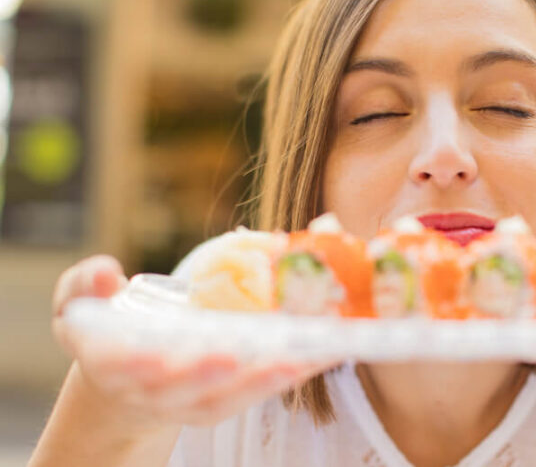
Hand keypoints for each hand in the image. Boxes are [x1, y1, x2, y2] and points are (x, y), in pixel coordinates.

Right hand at [53, 255, 335, 429]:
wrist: (122, 377)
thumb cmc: (105, 329)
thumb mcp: (80, 304)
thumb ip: (84, 284)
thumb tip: (105, 274)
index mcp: (109, 363)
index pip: (124, 368)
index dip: (142, 365)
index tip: (160, 357)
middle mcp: (150, 391)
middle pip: (181, 390)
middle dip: (207, 374)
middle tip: (235, 354)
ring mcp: (188, 403)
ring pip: (224, 398)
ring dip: (260, 379)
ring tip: (295, 355)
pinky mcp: (221, 402)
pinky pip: (252, 395)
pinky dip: (282, 377)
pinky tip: (315, 355)